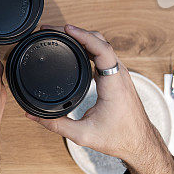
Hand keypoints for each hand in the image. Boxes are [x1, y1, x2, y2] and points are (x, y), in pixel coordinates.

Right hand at [27, 25, 173, 173]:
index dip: (84, 36)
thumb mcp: (83, 135)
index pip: (102, 50)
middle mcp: (119, 74)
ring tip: (60, 34)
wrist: (140, 143)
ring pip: (102, 44)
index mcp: (114, 85)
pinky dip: (87, 45)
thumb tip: (33, 116)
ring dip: (82, 37)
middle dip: (77, 32)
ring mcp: (120, 73)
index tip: (67, 29)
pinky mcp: (117, 76)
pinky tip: (74, 46)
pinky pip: (103, 52)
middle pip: (100, 41)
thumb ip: (56, 125)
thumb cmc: (120, 138)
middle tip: (54, 30)